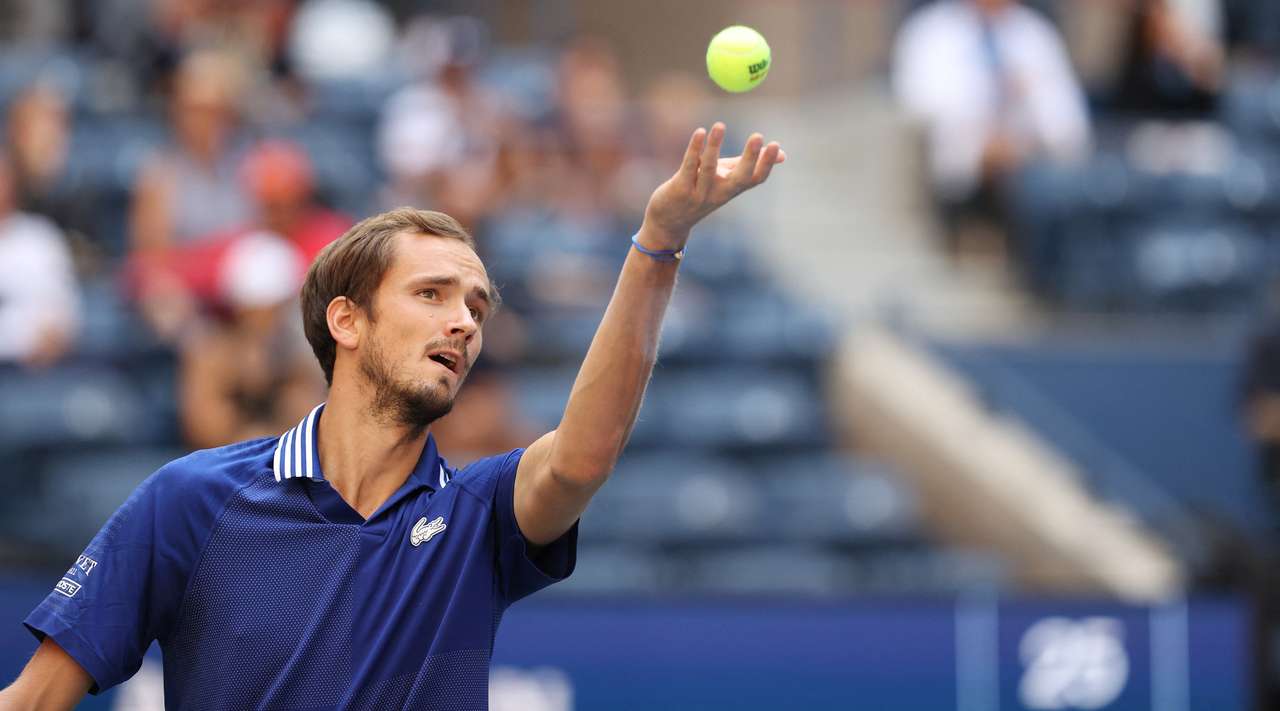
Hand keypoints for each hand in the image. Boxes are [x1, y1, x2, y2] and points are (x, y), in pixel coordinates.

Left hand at [641, 122, 785, 247]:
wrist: (669, 221)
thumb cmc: (702, 192)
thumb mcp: (727, 180)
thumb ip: (750, 165)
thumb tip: (783, 154)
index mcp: (733, 189)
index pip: (755, 179)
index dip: (766, 164)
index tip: (775, 145)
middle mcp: (719, 193)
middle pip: (739, 178)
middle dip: (750, 158)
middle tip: (758, 136)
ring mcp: (699, 192)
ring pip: (708, 168)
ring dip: (714, 146)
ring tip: (720, 125)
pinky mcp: (680, 188)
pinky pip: (688, 166)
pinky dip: (694, 149)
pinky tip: (700, 132)